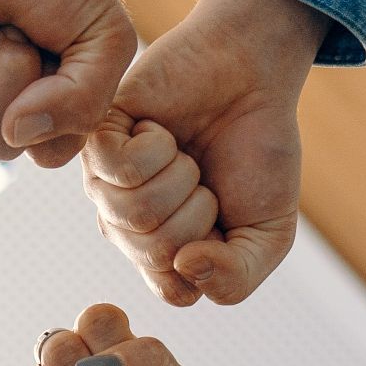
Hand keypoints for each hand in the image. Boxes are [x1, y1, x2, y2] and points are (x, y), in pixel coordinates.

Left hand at [83, 0, 326, 306]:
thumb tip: (185, 267)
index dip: (213, 256)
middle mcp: (127, 226)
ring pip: (135, 212)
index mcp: (165, 254)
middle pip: (155, 252)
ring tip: (184, 152)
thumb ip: (238, 276)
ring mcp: (107, 185)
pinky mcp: (95, 141)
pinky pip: (120, 168)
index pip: (174, 290)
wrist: (248, 74)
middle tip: (204, 176)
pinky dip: (157, 146)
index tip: (225, 218)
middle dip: (200, 210)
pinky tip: (160, 130)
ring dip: (180, 175)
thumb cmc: (257, 151)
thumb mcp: (270, 231)